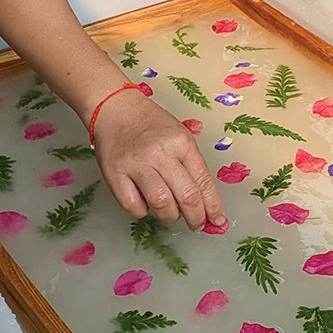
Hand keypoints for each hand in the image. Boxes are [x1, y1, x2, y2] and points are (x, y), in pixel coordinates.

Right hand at [92, 91, 226, 230]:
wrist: (115, 108)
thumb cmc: (151, 125)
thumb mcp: (179, 136)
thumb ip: (192, 166)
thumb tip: (205, 203)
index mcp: (182, 143)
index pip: (203, 181)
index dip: (212, 206)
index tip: (218, 221)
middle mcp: (161, 153)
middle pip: (186, 196)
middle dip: (196, 217)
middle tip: (196, 224)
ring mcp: (136, 164)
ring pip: (162, 204)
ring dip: (170, 216)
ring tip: (170, 213)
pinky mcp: (114, 174)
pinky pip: (134, 207)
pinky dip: (143, 212)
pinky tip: (145, 203)